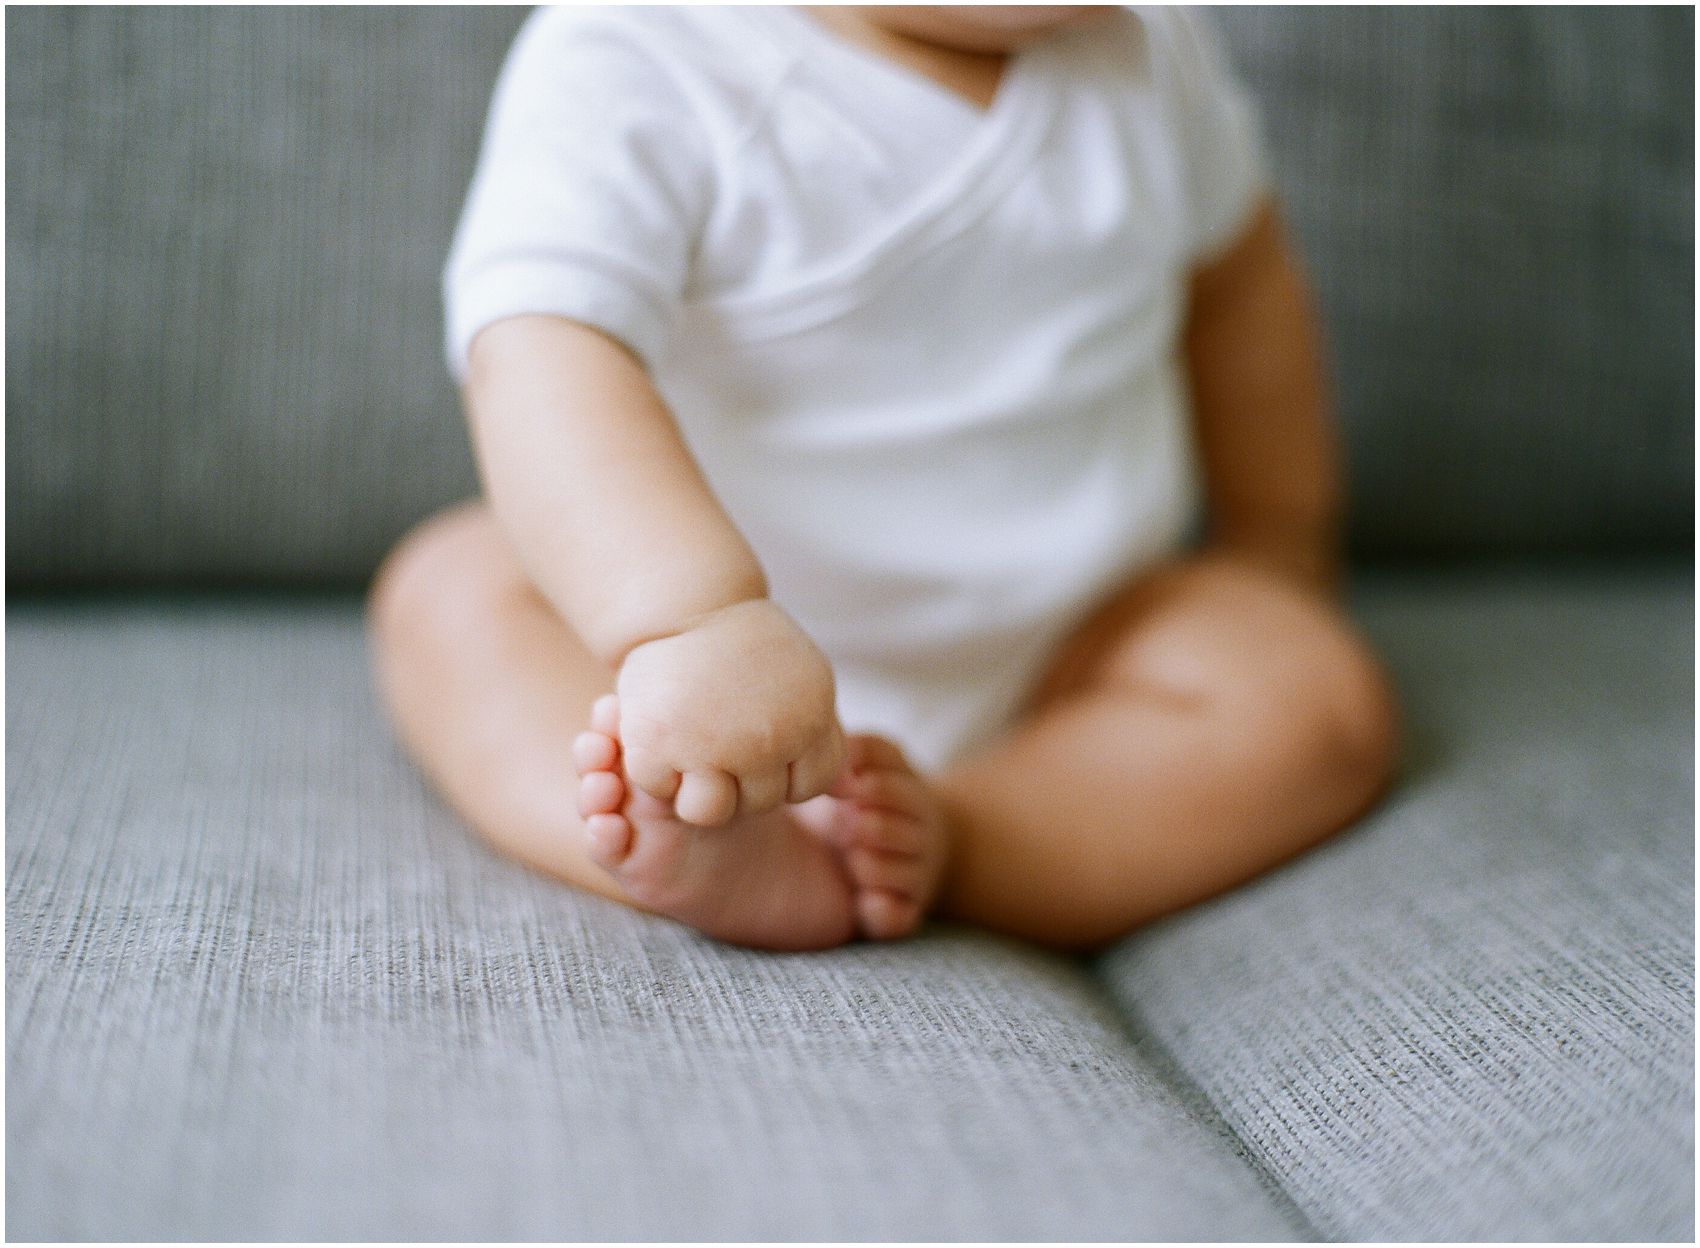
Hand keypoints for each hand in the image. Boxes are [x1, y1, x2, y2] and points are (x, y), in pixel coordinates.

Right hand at [613, 599, 845, 825]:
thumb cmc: (745, 645)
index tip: (764, 743)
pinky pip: (661, 791)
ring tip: (688, 746)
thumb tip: (851, 790)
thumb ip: (821, 730)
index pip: (811, 785)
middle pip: (760, 802)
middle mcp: (766, 739)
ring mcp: (710, 745)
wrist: (685, 602)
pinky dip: (655, 772)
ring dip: (697, 788)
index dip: (786, 773)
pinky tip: (660, 736)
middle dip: (740, 781)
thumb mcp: (805, 677)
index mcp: (809, 719)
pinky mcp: (656, 746)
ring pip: (710, 811)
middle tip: (718, 738)